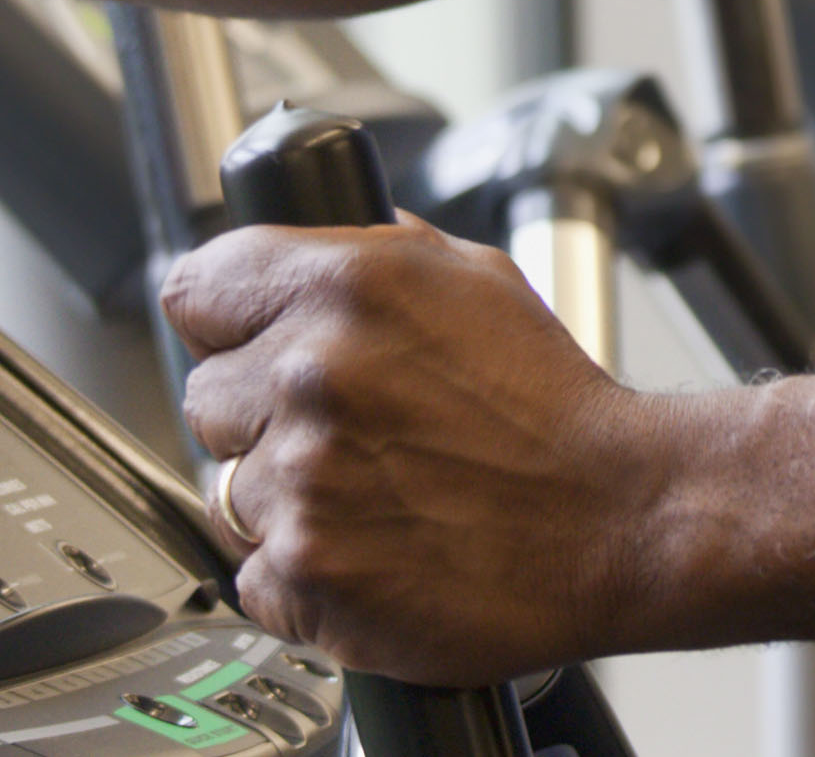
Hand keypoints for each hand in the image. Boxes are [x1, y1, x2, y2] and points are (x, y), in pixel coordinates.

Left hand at [165, 222, 682, 681]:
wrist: (620, 519)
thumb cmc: (555, 408)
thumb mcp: (473, 278)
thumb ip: (369, 252)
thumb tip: (307, 241)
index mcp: (343, 287)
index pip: (193, 290)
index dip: (226, 322)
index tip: (249, 345)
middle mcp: (312, 375)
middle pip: (204, 397)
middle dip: (261, 415)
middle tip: (347, 433)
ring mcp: (302, 480)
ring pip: (228, 490)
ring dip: (285, 499)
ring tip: (376, 496)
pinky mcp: (306, 571)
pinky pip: (256, 573)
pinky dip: (305, 573)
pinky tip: (374, 550)